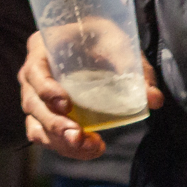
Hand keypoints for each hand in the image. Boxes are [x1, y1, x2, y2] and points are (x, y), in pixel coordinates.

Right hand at [18, 28, 161, 158]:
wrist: (95, 42)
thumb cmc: (101, 37)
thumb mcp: (119, 43)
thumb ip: (136, 69)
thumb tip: (153, 99)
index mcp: (43, 49)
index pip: (34, 71)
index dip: (46, 90)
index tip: (67, 105)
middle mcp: (33, 75)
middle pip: (32, 104)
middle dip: (55, 125)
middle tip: (78, 137)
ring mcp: (36, 98)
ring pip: (36, 126)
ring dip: (60, 141)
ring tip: (91, 147)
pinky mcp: (46, 116)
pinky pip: (45, 137)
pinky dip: (64, 147)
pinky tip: (89, 149)